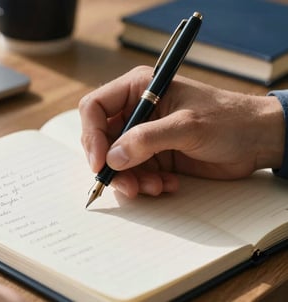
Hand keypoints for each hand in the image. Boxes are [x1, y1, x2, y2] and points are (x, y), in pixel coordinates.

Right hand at [79, 66, 283, 197]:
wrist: (256, 140)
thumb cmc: (227, 120)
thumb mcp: (187, 126)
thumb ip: (146, 140)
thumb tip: (111, 158)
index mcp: (138, 89)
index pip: (95, 108)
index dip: (92, 135)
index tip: (101, 163)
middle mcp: (137, 111)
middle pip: (103, 139)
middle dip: (112, 165)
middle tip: (127, 185)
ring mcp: (145, 135)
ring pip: (118, 161)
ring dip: (131, 179)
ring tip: (155, 187)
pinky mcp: (155, 155)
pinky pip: (136, 173)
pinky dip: (146, 183)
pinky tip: (168, 185)